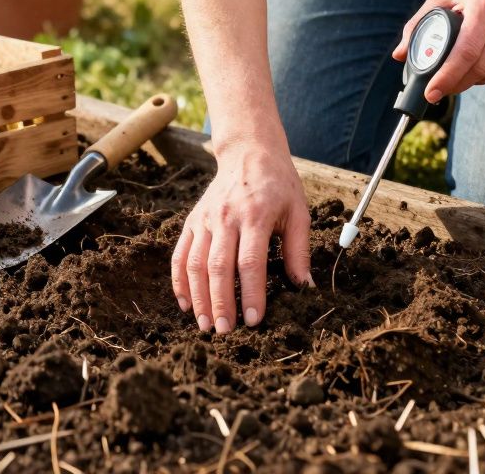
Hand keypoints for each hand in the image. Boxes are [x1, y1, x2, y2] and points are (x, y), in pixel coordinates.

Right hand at [171, 137, 314, 332]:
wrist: (249, 153)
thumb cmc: (279, 185)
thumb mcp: (299, 212)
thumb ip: (299, 251)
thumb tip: (304, 288)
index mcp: (255, 215)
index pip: (250, 262)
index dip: (251, 293)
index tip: (254, 320)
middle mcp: (225, 218)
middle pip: (218, 267)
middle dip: (220, 303)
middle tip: (225, 331)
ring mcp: (205, 219)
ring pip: (195, 264)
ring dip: (198, 298)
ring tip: (205, 325)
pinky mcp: (192, 221)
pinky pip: (180, 255)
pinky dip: (180, 282)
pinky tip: (185, 304)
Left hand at [393, 0, 484, 102]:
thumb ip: (418, 23)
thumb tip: (399, 55)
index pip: (467, 51)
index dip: (448, 76)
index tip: (431, 92)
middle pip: (481, 67)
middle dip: (456, 84)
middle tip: (439, 89)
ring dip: (471, 80)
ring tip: (456, 74)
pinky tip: (478, 63)